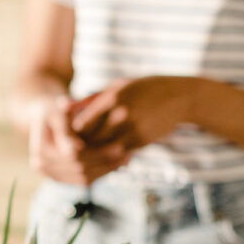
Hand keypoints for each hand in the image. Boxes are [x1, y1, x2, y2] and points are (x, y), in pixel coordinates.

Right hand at [29, 95, 129, 184]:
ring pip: (84, 177)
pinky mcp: (61, 178)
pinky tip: (119, 164)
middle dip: (105, 161)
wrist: (44, 117)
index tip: (120, 145)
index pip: (73, 156)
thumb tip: (75, 149)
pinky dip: (103, 173)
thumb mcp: (59, 112)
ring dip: (107, 169)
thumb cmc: (56, 109)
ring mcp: (51, 174)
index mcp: (40, 150)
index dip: (97, 152)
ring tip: (127, 158)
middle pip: (79, 168)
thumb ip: (67, 127)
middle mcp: (41, 165)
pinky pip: (84, 180)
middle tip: (129, 152)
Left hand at [70, 76, 192, 152]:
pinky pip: (119, 154)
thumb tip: (63, 107)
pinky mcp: (142, 141)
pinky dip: (110, 156)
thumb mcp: (116, 86)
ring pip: (104, 151)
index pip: (81, 126)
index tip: (69, 135)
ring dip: (94, 154)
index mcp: (112, 99)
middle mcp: (122, 115)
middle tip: (73, 149)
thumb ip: (90, 100)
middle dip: (81, 146)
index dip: (72, 134)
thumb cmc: (142, 89)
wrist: (180, 97)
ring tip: (88, 152)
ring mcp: (133, 130)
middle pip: (90, 140)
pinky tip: (105, 153)